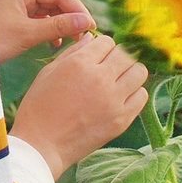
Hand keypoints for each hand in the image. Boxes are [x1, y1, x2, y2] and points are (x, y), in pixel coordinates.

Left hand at [0, 0, 96, 62]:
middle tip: (83, 35)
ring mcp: (15, 2)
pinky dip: (49, 28)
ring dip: (60, 23)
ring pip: (47, 8)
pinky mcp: (13, 15)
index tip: (89, 25)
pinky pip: (38, 17)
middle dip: (70, 15)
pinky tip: (55, 42)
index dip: (76, 7)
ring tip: (71, 40)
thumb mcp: (27, 34)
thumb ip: (58, 26)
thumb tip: (87, 22)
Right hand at [9, 33, 148, 181]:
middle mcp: (100, 79)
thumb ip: (73, 52)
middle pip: (126, 54)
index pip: (107, 41)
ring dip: (129, 72)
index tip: (96, 56)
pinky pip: (142, 96)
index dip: (101, 47)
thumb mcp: (49, 71)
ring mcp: (114, 101)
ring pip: (139, 72)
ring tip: (117, 81)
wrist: (42, 144)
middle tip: (107, 67)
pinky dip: (134, 93)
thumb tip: (91, 39)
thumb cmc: (39, 106)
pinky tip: (121, 97)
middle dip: (116, 57)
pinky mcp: (121, 120)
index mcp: (80, 64)